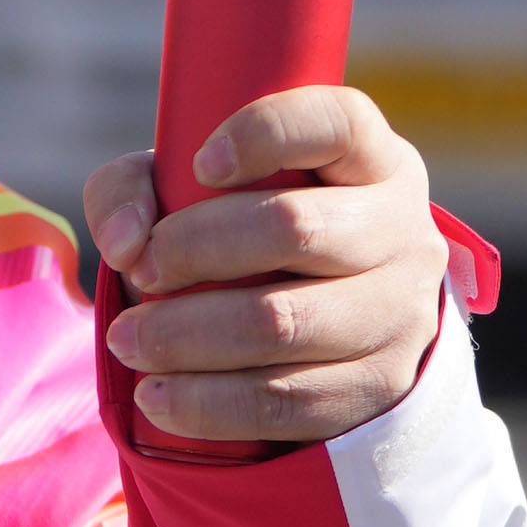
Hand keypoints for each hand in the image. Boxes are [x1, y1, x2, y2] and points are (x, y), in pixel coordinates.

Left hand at [83, 83, 448, 444]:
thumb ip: (134, 187)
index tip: (199, 164)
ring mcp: (400, 314)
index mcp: (371, 160)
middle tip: (141, 272)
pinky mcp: (380, 389)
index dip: (266, 134)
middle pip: (295, 227)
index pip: (338, 122)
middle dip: (196, 249)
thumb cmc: (246, 236)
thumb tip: (125, 243)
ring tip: (128, 342)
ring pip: (286, 323)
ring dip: (187, 336)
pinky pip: (288, 402)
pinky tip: (158, 397)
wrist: (332, 336)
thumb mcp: (193, 190)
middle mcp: (401, 231)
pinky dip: (210, 403)